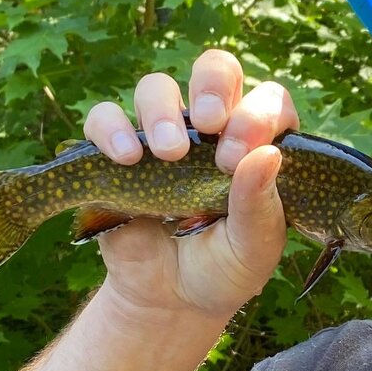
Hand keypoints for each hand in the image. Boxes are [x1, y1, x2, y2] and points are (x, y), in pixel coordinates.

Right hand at [83, 51, 299, 318]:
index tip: (240, 155)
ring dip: (162, 111)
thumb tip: (267, 155)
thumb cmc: (225, 268)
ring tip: (168, 153)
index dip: (258, 114)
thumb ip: (260, 205)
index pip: (268, 101)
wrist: (172, 300)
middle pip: (214, 70)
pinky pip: (103, 118)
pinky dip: (112, 128)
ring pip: (156, 87)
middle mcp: (211, 130)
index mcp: (256, 145)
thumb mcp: (254, 247)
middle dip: (212, 85)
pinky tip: (126, 158)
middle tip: (210, 123)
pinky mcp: (116, 153)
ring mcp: (162, 137)